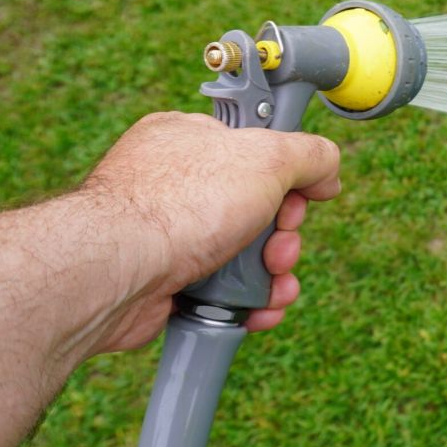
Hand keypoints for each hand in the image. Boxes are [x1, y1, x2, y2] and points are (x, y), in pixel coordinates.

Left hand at [80, 111, 341, 352]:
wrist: (119, 271)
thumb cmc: (180, 204)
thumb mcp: (268, 157)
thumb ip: (311, 154)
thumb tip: (327, 174)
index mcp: (190, 137)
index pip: (254, 147)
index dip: (287, 174)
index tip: (301, 193)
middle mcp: (174, 182)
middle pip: (258, 207)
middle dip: (283, 236)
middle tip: (281, 247)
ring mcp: (168, 233)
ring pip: (244, 253)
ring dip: (272, 274)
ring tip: (274, 286)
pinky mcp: (166, 281)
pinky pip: (222, 290)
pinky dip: (248, 302)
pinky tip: (261, 308)